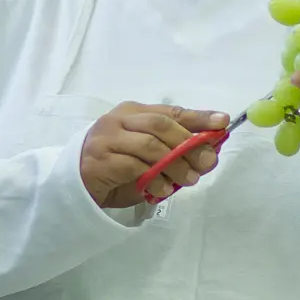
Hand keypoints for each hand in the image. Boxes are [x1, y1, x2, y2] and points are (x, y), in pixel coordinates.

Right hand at [79, 103, 228, 207]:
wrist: (77, 185)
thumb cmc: (117, 167)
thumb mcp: (149, 156)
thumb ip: (174, 152)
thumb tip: (209, 153)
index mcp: (133, 112)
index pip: (171, 111)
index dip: (198, 116)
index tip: (222, 121)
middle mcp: (118, 120)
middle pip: (161, 125)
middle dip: (188, 143)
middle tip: (206, 162)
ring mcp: (107, 138)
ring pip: (150, 145)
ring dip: (175, 163)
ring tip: (189, 179)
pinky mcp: (100, 160)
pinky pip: (135, 167)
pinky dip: (155, 178)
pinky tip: (164, 188)